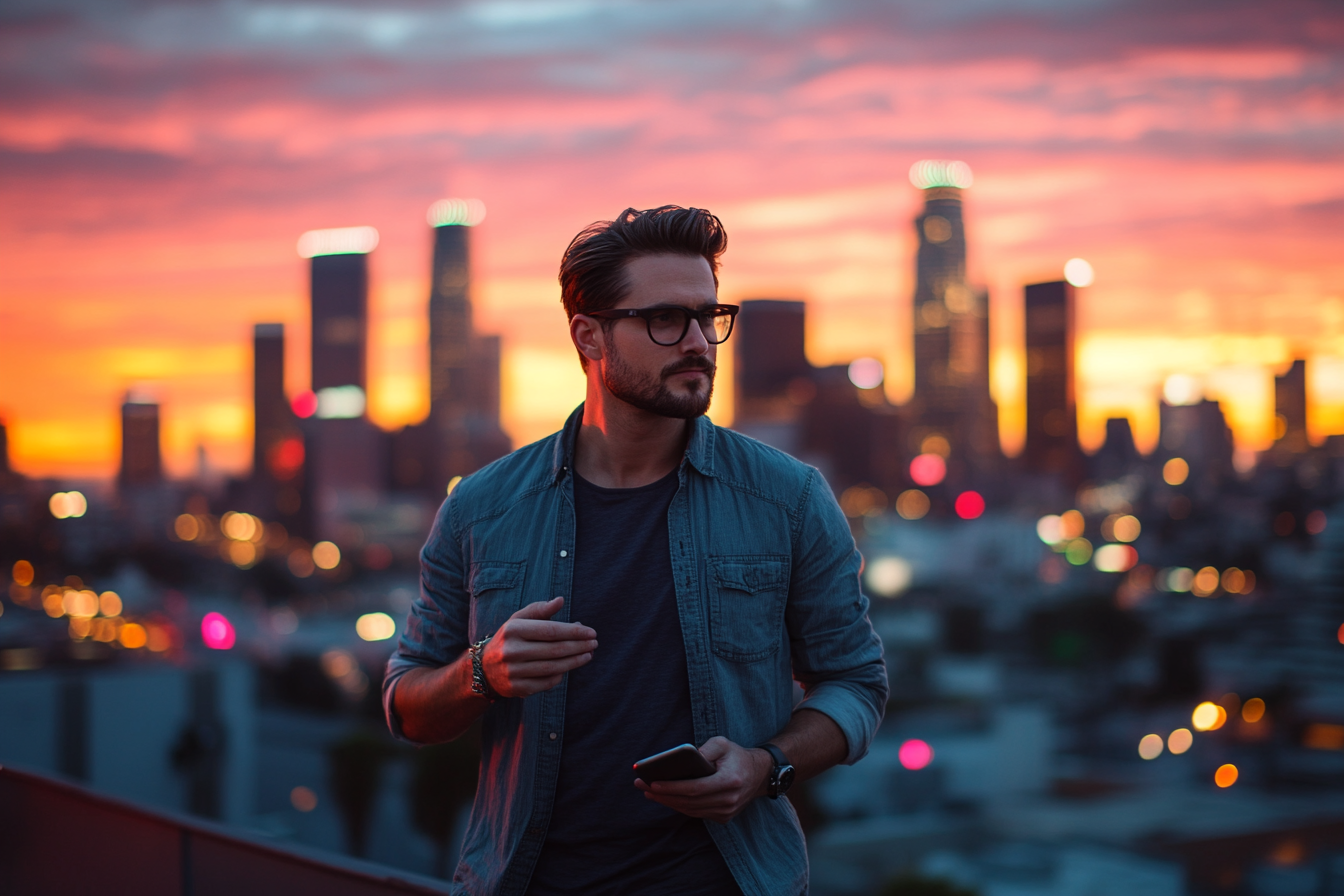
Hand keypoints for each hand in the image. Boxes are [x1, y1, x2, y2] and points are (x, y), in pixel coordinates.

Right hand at [481, 597, 596, 697]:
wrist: (485, 668)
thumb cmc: (510, 638)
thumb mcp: (519, 619)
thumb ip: (540, 609)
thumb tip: (560, 600)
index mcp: (513, 630)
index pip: (550, 630)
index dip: (574, 632)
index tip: (591, 632)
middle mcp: (511, 651)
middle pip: (554, 650)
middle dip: (579, 647)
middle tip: (594, 644)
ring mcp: (513, 672)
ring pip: (553, 668)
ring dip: (575, 662)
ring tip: (588, 655)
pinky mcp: (517, 688)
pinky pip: (546, 682)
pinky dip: (561, 675)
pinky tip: (570, 667)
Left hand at [635, 737, 771, 823]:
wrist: (760, 774)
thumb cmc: (736, 755)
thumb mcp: (723, 743)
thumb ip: (705, 749)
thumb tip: (682, 758)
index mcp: (730, 781)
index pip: (696, 788)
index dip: (673, 787)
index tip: (653, 783)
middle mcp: (729, 800)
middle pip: (689, 802)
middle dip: (663, 794)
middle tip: (642, 786)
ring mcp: (727, 812)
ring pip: (690, 810)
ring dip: (668, 802)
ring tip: (648, 791)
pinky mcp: (724, 817)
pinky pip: (696, 813)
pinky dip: (679, 806)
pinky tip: (665, 797)